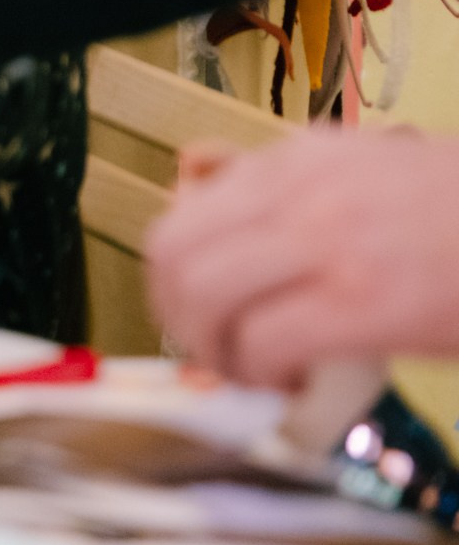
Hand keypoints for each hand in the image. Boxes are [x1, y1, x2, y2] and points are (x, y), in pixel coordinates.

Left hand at [148, 130, 458, 389]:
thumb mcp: (368, 172)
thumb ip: (286, 184)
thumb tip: (198, 173)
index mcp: (300, 161)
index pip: (181, 217)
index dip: (175, 284)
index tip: (208, 319)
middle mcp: (302, 190)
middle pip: (174, 255)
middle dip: (181, 321)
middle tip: (222, 355)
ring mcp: (333, 242)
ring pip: (205, 295)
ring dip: (216, 350)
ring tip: (258, 372)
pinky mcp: (370, 300)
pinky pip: (266, 341)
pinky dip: (264, 374)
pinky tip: (299, 384)